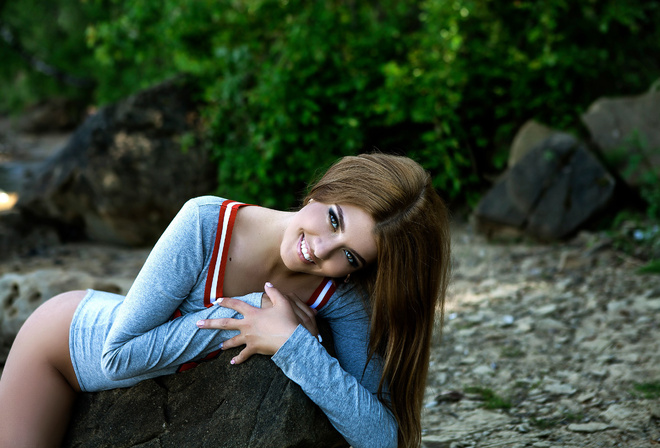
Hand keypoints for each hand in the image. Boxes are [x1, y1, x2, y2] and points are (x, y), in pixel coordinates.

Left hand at [196, 282, 317, 364]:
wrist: (291, 339)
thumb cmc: (287, 320)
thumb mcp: (283, 302)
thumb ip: (274, 292)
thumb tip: (267, 284)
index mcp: (252, 313)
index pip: (236, 305)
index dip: (227, 301)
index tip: (217, 301)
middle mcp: (247, 325)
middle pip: (225, 323)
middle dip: (210, 323)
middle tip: (197, 324)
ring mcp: (249, 338)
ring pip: (232, 341)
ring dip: (224, 344)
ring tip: (218, 347)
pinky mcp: (253, 349)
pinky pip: (243, 355)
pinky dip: (237, 359)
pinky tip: (232, 362)